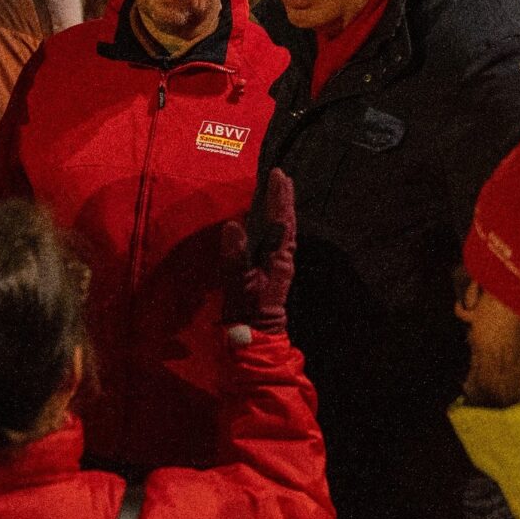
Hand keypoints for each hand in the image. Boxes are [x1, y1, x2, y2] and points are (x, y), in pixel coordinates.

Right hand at [221, 169, 296, 335]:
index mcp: (278, 260)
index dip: (279, 198)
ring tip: (276, 190)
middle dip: (283, 198)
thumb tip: (233, 225)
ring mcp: (278, 266)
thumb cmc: (246, 317)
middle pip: (286, 222)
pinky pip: (274, 241)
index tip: (278, 175)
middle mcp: (282, 259)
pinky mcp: (270, 272)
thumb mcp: (237, 288)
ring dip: (280, 209)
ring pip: (282, 230)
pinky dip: (272, 224)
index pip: (281, 222)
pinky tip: (266, 221)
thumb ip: (235, 258)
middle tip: (280, 175)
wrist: (255, 343)